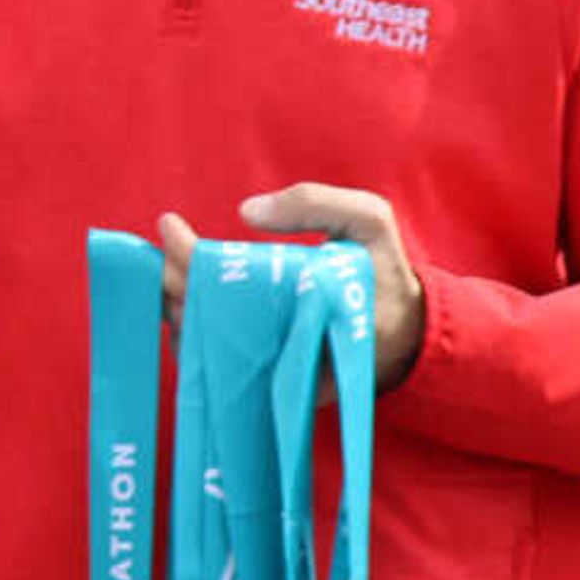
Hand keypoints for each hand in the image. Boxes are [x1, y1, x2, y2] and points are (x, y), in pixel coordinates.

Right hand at [158, 185, 428, 384]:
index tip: (171, 230)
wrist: (410, 330)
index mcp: (251, 268)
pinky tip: (212, 336)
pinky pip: (214, 370)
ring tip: (196, 301)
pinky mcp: (262, 377)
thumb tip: (245, 213)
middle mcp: (240, 306)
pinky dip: (203, 354)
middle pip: (181, 295)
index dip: (177, 248)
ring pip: (189, 331)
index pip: (196, 260)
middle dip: (170, 281)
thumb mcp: (361, 218)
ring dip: (183, 316)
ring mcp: (248, 342)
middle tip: (179, 272)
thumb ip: (312, 201)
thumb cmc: (379, 270)